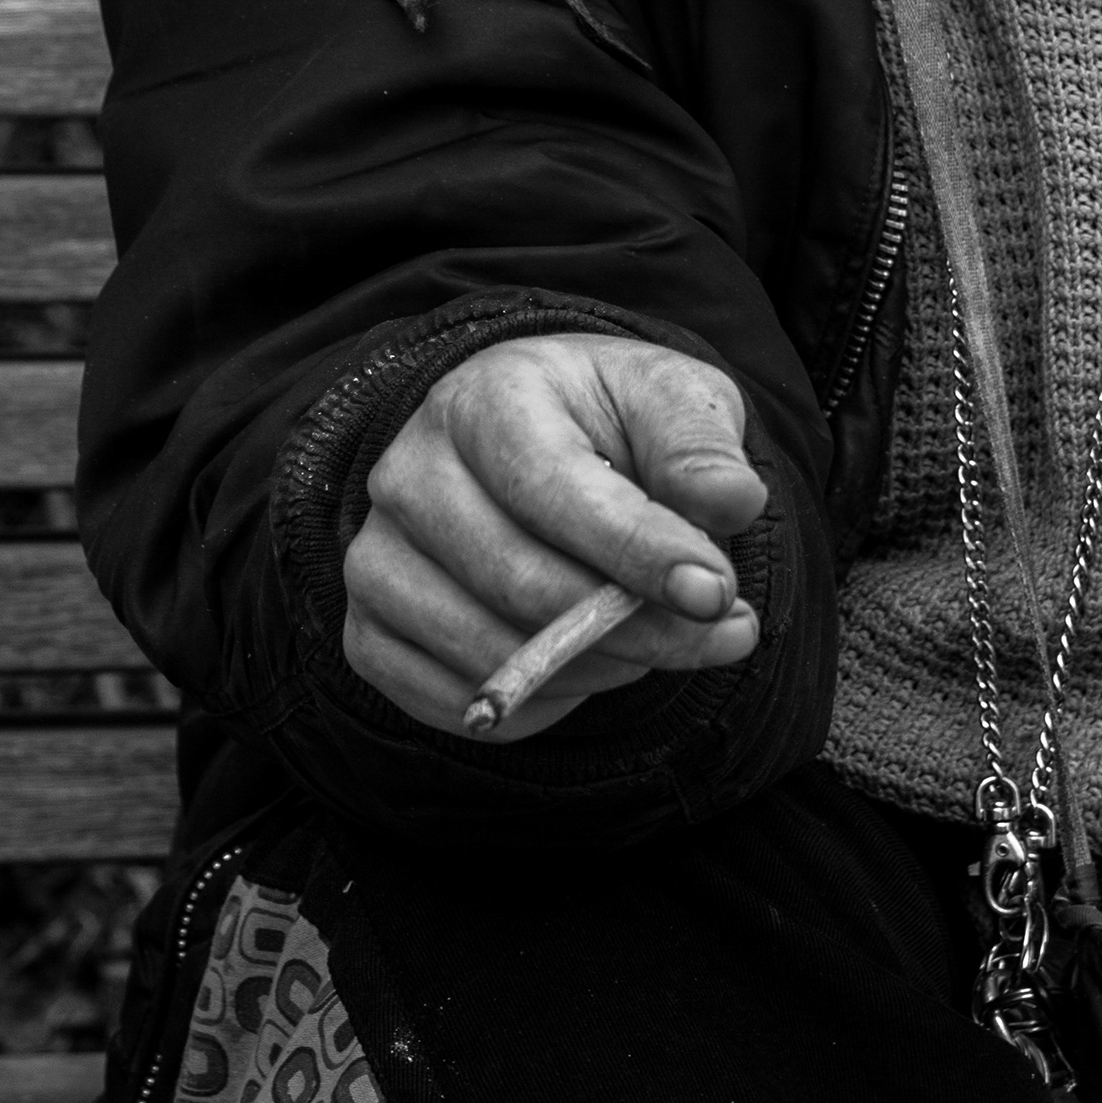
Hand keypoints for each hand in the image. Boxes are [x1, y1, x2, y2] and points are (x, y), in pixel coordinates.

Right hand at [343, 333, 766, 739]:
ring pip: (487, 651)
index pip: (552, 488)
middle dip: (636, 625)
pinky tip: (586, 661)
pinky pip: (457, 703)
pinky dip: (540, 704)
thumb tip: (733, 503)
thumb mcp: (670, 402)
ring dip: (597, 666)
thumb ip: (700, 447)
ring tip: (657, 637)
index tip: (716, 593)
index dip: (638, 549)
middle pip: (518, 582)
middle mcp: (407, 473)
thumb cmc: (609, 421)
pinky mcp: (368, 630)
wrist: (536, 442)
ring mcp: (375, 557)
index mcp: (483, 398)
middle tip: (723, 633)